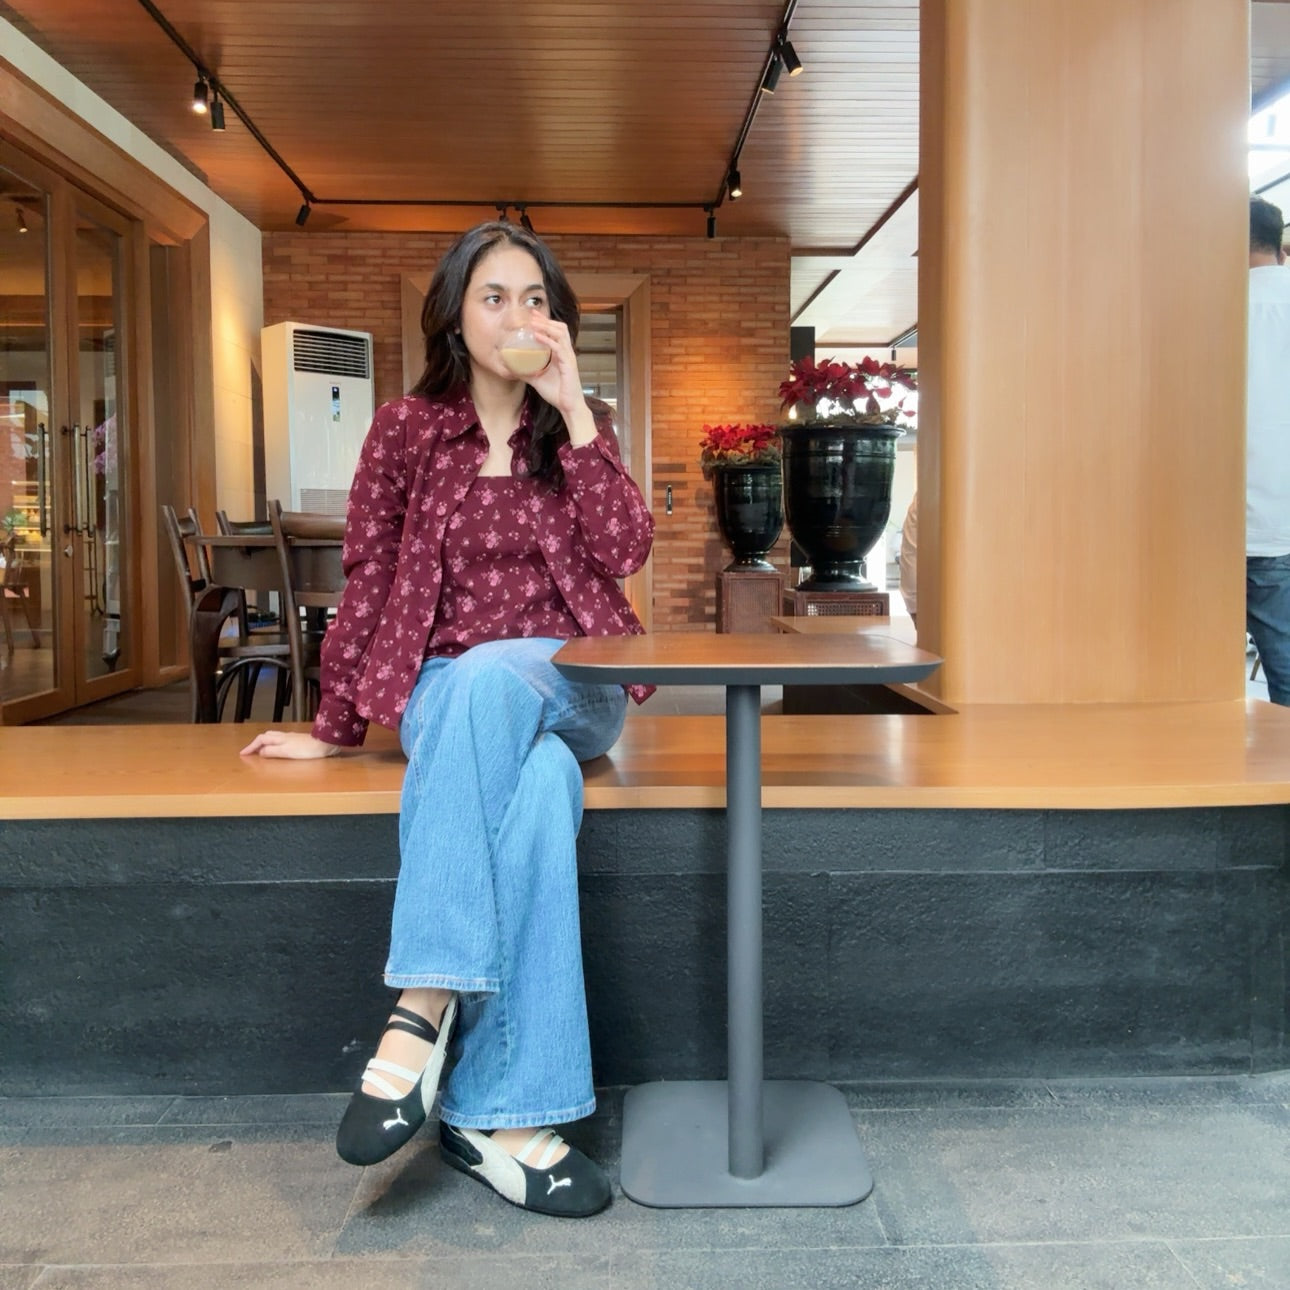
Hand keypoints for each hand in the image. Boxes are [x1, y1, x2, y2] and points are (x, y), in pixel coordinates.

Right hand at [240, 730, 340, 758]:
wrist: (326, 744)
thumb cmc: (307, 749)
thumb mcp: (287, 752)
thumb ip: (273, 751)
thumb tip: (260, 752)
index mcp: (280, 738)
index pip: (261, 740)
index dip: (251, 746)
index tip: (243, 754)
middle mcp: (285, 736)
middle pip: (266, 736)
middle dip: (257, 743)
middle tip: (251, 752)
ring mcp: (292, 738)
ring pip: (274, 738)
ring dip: (265, 743)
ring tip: (262, 751)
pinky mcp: (299, 742)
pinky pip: (281, 742)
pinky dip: (275, 745)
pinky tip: (279, 750)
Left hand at [524, 316, 596, 444]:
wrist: (568, 406)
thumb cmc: (557, 393)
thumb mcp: (537, 380)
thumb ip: (526, 372)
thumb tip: (511, 368)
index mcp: (560, 354)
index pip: (555, 331)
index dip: (544, 321)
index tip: (531, 314)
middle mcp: (566, 352)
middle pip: (559, 328)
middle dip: (545, 320)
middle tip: (531, 314)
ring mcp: (568, 357)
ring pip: (560, 333)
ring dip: (546, 326)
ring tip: (533, 322)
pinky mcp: (568, 364)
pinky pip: (558, 348)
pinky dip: (547, 340)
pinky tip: (536, 336)